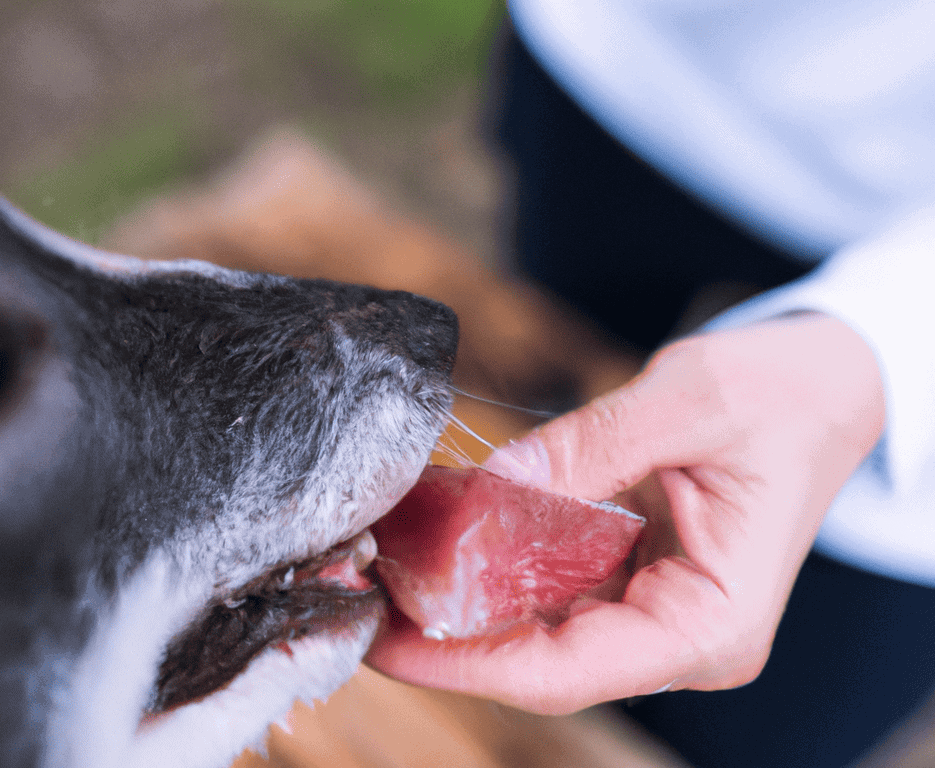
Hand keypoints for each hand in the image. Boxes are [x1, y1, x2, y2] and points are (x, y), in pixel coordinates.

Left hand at [366, 313, 884, 714]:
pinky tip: (443, 532)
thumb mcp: (687, 403)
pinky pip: (553, 584)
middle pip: (540, 656)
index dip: (466, 663)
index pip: (567, 668)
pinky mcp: (635, 579)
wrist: (825, 386)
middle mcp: (680, 635)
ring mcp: (655, 611)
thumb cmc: (783, 394)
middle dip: (447, 629)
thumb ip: (587, 449)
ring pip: (537, 624)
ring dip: (462, 595)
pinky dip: (496, 562)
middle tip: (361, 588)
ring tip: (385, 558)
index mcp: (711, 622)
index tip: (386, 641)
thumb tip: (491, 488)